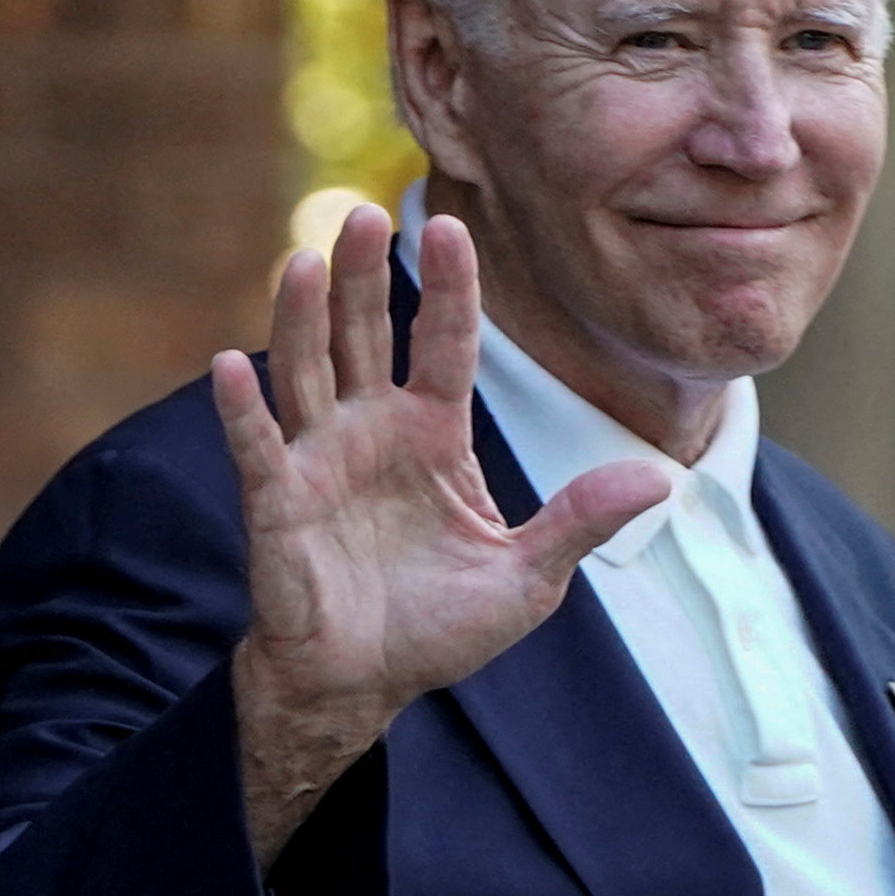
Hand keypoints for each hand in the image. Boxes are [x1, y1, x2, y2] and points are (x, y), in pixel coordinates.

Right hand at [212, 205, 666, 866]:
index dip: (450, 288)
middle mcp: (372, 431)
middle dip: (363, 276)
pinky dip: (244, 410)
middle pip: (365, 335)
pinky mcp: (277, 503)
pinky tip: (233, 363)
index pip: (445, 343)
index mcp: (434, 435)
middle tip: (362, 213)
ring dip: (301, 317)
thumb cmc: (440, 626)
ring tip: (300, 257)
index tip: (454, 226)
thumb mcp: (529, 577)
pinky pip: (258, 447)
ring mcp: (319, 460)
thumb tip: (661, 478)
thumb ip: (582, 520)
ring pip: (307, 370)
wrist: (366, 682)